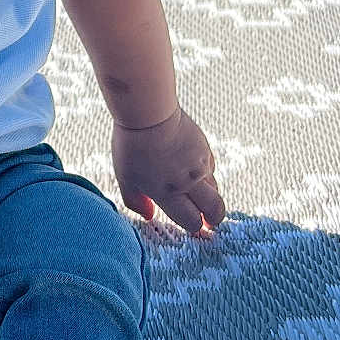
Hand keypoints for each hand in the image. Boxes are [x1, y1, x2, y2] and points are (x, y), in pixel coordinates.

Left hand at [111, 106, 225, 235]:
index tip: (194, 225)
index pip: (191, 221)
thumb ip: (135, 201)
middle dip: (214, 219)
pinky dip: (205, 173)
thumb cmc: (131, 146)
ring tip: (201, 196)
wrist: (148, 113)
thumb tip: (149, 216)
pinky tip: (193, 169)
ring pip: (214, 188)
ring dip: (209, 195)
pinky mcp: (204, 148)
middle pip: (214, 209)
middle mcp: (188, 183)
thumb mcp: (124, 178)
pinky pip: (210, 167)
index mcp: (168, 194)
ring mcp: (199, 165)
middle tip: (211, 222)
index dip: (194, 226)